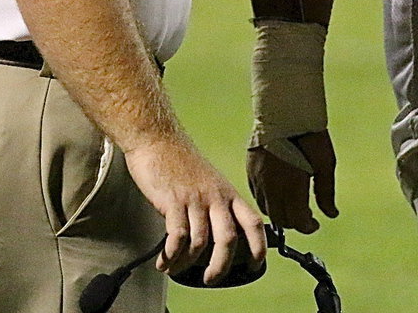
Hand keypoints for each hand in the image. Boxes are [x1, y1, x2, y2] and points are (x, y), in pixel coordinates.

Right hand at [125, 137, 265, 284]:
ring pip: (200, 242)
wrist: (158, 139)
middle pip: (228, 239)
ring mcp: (195, 199)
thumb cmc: (181, 160)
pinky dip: (171, 255)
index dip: (259, 245)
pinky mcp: (173, 201)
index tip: (257, 263)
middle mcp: (215, 197)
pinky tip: (165, 260)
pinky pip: (176, 237)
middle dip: (221, 266)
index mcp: (227, 193)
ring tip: (177, 267)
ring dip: (187, 263)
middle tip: (211, 278)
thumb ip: (216, 206)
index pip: (252, 221)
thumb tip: (218, 236)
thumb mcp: (209, 182)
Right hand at [247, 129, 337, 233]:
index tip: (315, 224)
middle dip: (294, 222)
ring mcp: (259, 179)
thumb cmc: (309, 135)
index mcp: (292, 188)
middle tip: (305, 217)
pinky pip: (256, 195)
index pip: (297, 221)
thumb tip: (331, 214)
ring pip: (266, 209)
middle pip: (281, 219)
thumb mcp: (325, 164)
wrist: (285, 111)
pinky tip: (277, 194)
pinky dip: (267, 201)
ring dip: (280, 213)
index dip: (307, 227)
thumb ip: (326, 193)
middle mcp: (272, 188)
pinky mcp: (251, 170)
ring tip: (292, 206)